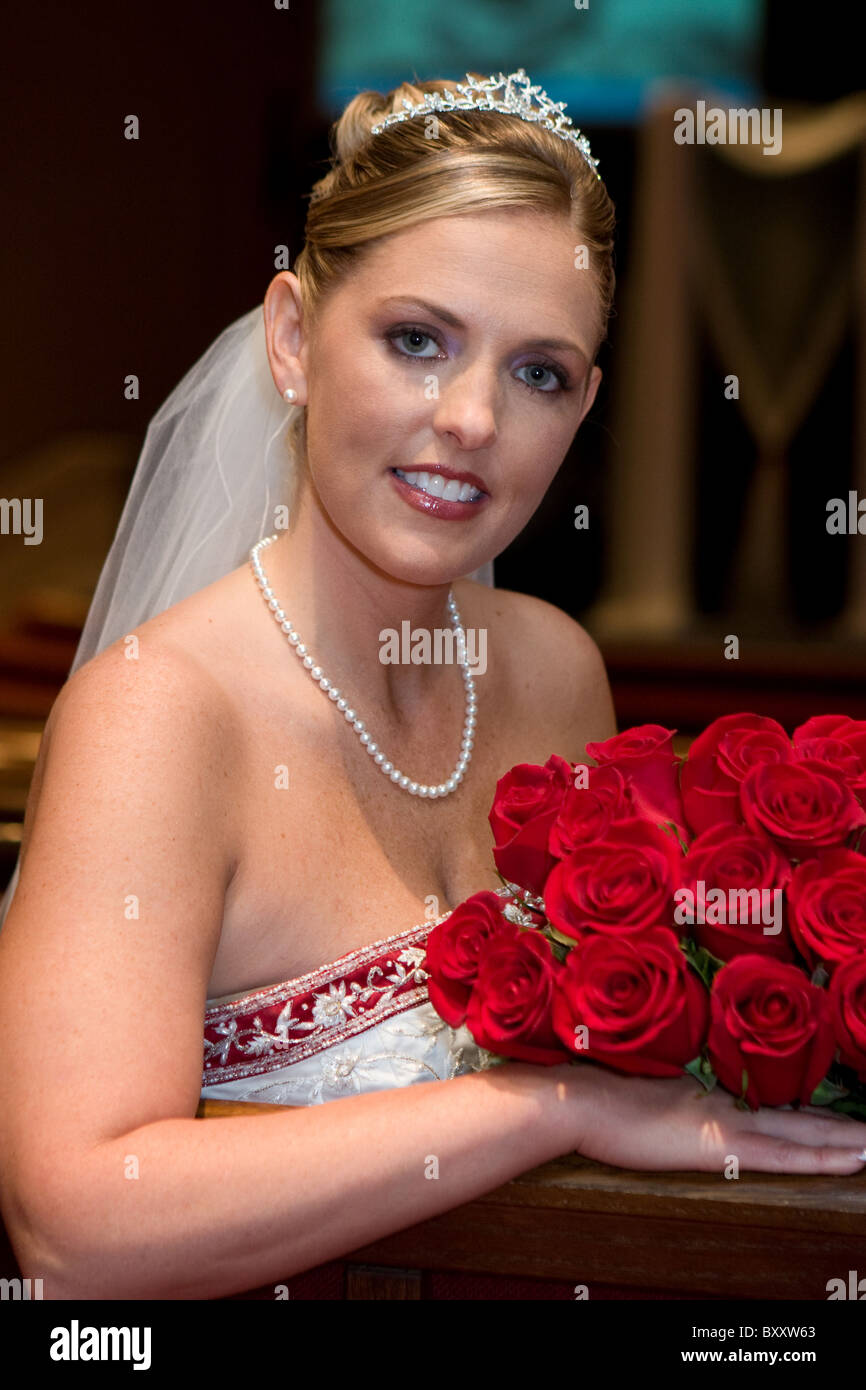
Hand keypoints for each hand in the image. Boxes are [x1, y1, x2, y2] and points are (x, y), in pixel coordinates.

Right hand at [564, 1065, 865, 1174]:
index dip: (810, 1108)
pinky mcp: (722, 1145)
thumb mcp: (635, 1091)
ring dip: (845, 1138)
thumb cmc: (593, 1093)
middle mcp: (725, 1102)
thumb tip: (669, 1093)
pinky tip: (852, 1160)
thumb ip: (663, 1091)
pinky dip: (822, 1156)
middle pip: (797, 1113)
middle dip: (839, 1123)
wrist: (579, 1098)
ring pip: (804, 1130)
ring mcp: (726, 1122)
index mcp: (706, 1091)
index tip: (839, 1112)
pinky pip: (785, 1153)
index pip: (771, 1101)